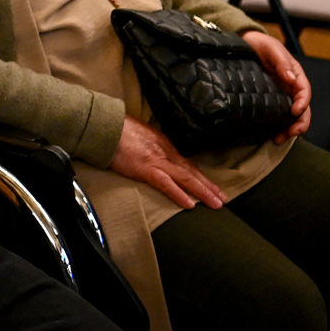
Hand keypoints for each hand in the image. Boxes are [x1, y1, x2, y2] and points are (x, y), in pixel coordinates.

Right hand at [108, 115, 225, 209]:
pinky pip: (166, 184)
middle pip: (192, 171)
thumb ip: (150, 145)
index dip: (199, 176)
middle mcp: (166, 152)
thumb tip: (153, 153)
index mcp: (164, 144)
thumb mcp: (141, 135)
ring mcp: (157, 160)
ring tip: (217, 204)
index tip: (210, 186)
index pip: (186, 163)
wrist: (106, 125)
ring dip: (203, 192)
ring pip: (186, 179)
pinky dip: (179, 194)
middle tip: (223, 198)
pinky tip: (190, 205)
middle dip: (208, 186)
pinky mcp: (146, 169)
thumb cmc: (119, 129)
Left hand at [242, 28, 312, 139]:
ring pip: (292, 116)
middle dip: (300, 123)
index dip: (302, 102)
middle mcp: (291, 87)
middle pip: (302, 108)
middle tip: (292, 133)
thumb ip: (282, 62)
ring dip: (289, 129)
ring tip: (279, 139)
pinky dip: (278, 127)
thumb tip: (291, 78)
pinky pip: (279, 116)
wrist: (246, 45)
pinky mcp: (271, 101)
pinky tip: (272, 135)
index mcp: (295, 74)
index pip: (304, 91)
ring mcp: (282, 95)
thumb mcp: (271, 49)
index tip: (295, 111)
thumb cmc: (261, 45)